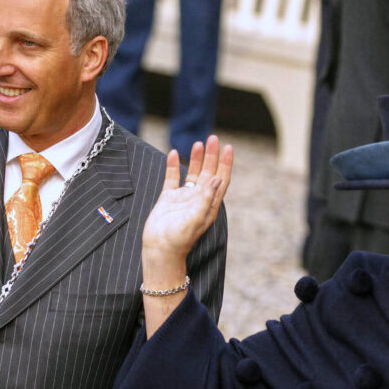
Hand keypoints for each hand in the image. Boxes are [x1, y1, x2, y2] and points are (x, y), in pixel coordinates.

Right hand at [142, 136, 231, 260]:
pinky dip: (173, 166)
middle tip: (213, 138)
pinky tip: (173, 153)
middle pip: (208, 173)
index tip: (228, 147)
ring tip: (198, 143)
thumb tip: (216, 178)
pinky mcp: (168, 199)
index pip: (220, 180)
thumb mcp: (195, 219)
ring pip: (192, 173)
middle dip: (212, 156)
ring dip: (196, 159)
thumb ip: (205, 198)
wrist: (159, 250)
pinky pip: (172, 178)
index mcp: (208, 205)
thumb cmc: (179, 239)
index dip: (225, 164)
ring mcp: (183, 198)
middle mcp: (198, 200)